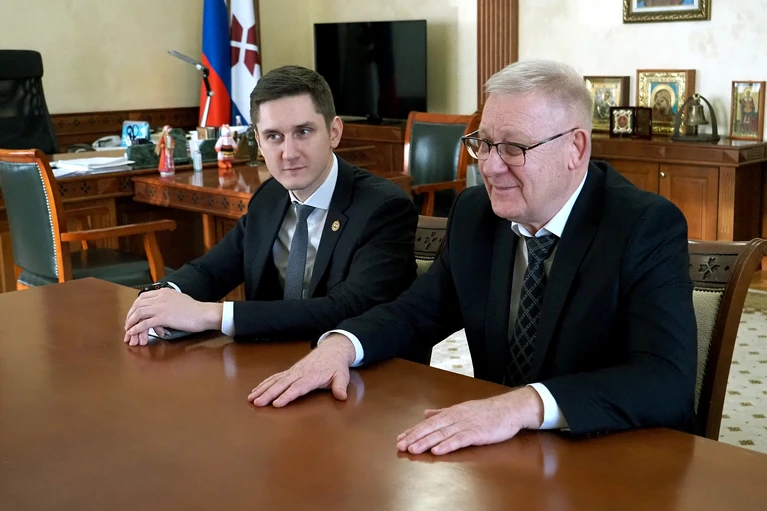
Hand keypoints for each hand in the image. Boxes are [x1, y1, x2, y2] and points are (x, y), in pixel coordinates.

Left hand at [123, 289, 222, 344]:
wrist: (203, 314)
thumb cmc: (195, 309)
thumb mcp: (179, 299)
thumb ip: (168, 301)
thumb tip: (161, 309)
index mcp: (164, 291)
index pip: (142, 297)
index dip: (134, 306)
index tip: (132, 314)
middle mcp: (160, 297)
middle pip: (138, 304)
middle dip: (130, 314)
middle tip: (127, 323)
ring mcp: (161, 307)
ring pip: (138, 313)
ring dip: (130, 322)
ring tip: (128, 330)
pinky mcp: (163, 317)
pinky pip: (144, 323)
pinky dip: (136, 328)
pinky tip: (132, 333)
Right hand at [247, 334, 355, 406]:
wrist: (331, 351)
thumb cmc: (336, 366)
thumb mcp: (342, 375)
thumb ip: (340, 386)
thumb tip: (342, 396)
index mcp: (312, 376)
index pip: (297, 388)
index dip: (287, 396)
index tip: (276, 404)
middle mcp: (299, 373)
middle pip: (282, 385)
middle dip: (269, 394)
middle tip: (257, 403)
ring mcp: (293, 372)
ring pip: (275, 381)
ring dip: (263, 389)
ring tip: (251, 398)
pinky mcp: (290, 372)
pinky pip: (275, 377)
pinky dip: (264, 383)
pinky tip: (255, 390)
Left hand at [396, 386, 543, 455]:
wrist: (509, 409)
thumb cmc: (486, 411)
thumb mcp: (462, 409)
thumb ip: (443, 412)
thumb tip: (426, 413)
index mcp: (451, 413)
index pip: (428, 422)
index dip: (414, 430)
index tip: (400, 438)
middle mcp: (455, 417)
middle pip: (431, 427)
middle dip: (415, 437)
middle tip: (401, 445)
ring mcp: (466, 425)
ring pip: (442, 434)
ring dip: (426, 442)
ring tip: (413, 449)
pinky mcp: (477, 433)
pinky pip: (459, 439)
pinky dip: (447, 445)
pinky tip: (437, 450)